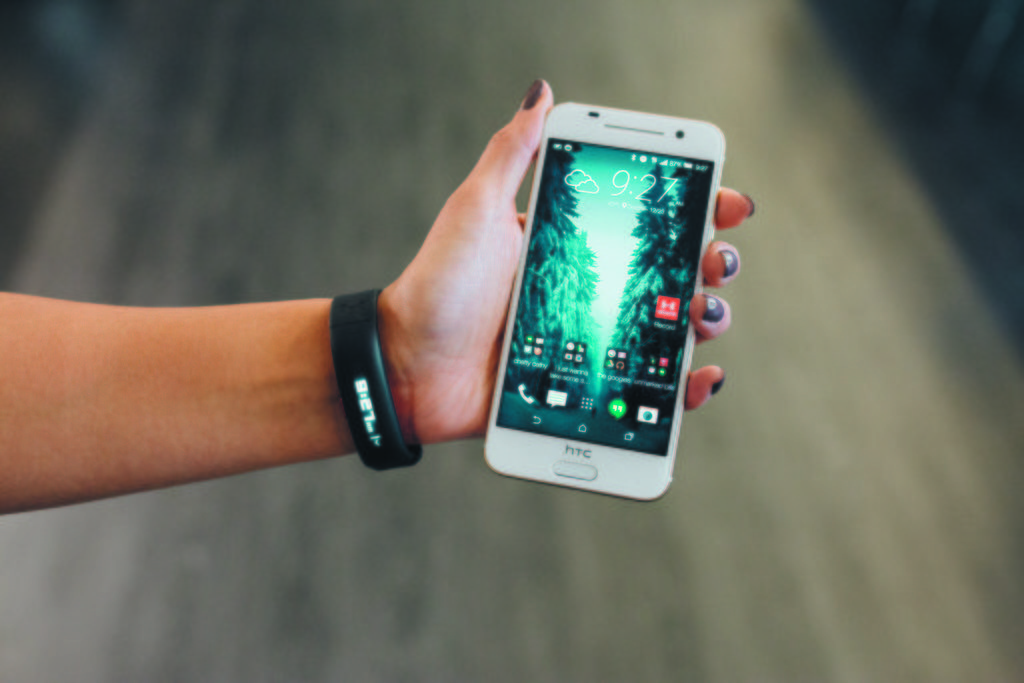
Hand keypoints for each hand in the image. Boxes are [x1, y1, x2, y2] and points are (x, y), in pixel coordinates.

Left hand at [378, 81, 753, 444]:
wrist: (407, 365)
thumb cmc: (438, 284)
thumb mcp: (476, 209)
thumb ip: (512, 153)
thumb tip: (541, 93)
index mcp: (571, 245)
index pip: (645, 222)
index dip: (693, 209)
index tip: (726, 202)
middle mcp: (589, 291)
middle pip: (672, 274)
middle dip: (710, 264)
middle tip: (715, 264)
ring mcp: (591, 340)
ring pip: (671, 331)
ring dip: (705, 320)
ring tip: (704, 315)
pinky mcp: (586, 388)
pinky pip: (648, 392)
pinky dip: (684, 391)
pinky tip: (699, 379)